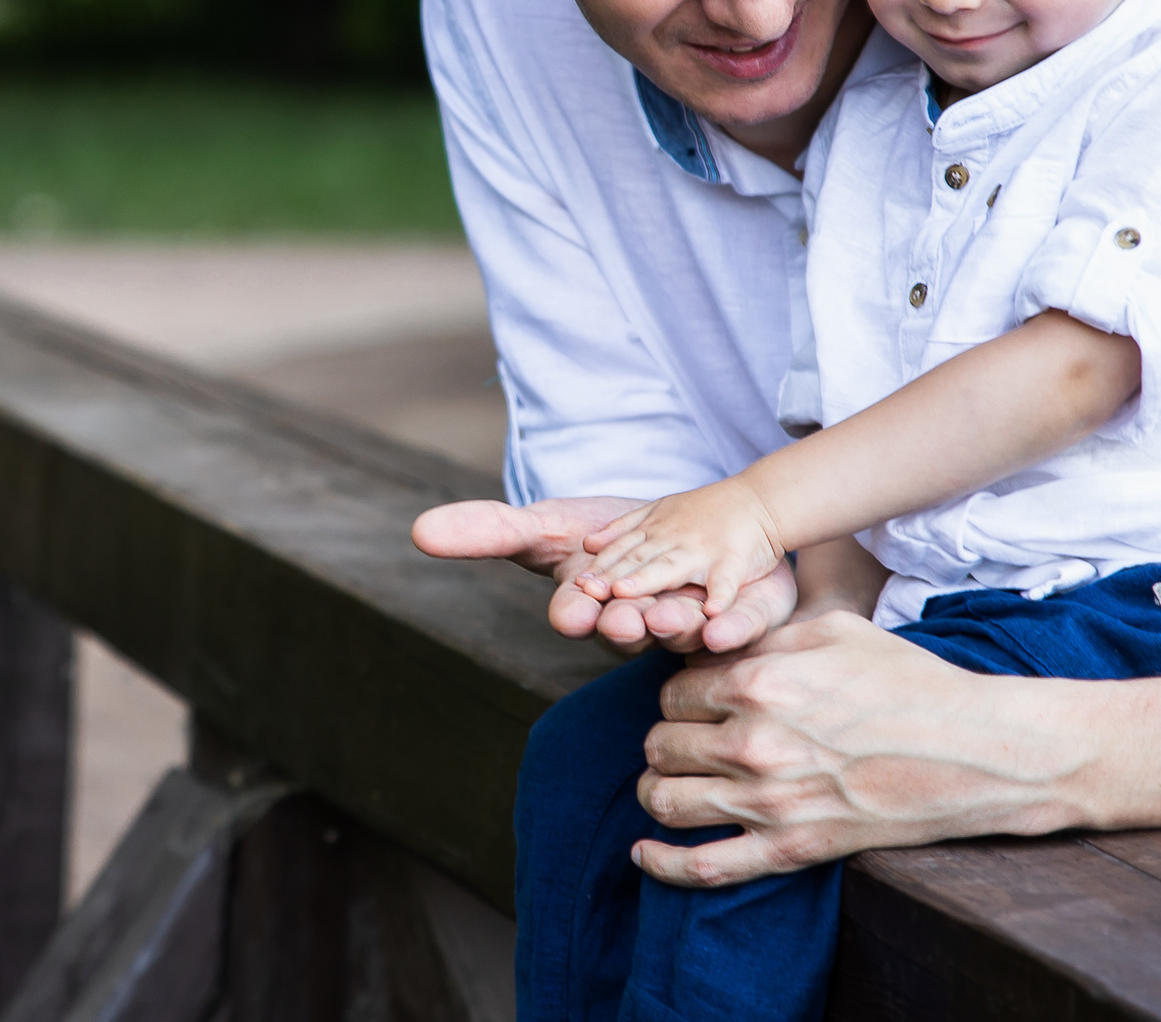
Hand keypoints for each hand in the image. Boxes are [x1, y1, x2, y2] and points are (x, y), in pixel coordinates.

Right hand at [412, 495, 796, 653]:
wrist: (695, 529)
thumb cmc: (613, 537)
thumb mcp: (549, 526)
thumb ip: (491, 530)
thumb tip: (417, 531)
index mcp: (592, 608)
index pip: (577, 615)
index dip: (574, 613)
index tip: (573, 608)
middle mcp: (641, 625)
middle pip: (632, 632)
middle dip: (627, 627)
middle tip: (626, 618)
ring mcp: (694, 625)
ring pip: (686, 634)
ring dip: (680, 625)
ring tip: (680, 615)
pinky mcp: (743, 615)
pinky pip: (742, 626)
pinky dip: (735, 623)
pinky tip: (727, 617)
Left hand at [630, 612, 1089, 885]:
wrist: (973, 749)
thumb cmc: (910, 681)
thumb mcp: (834, 629)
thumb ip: (766, 634)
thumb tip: (717, 642)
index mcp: (760, 680)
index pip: (673, 691)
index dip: (679, 694)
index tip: (697, 700)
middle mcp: (753, 741)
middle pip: (662, 744)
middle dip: (666, 739)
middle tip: (686, 739)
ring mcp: (770, 801)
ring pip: (666, 801)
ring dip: (656, 790)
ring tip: (668, 783)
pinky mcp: (792, 848)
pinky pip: (704, 867)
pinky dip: (662, 864)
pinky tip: (644, 854)